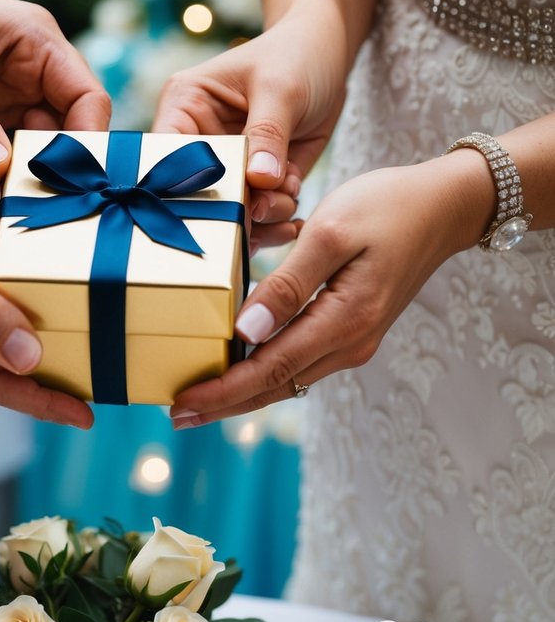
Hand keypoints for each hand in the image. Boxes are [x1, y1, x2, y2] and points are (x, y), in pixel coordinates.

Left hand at [0, 0, 110, 218]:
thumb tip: (0, 169)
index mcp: (36, 46)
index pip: (86, 99)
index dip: (86, 141)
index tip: (68, 179)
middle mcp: (28, 80)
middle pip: (61, 139)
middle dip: (45, 175)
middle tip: (24, 204)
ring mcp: (1, 109)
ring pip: (26, 163)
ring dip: (13, 190)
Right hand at [153, 12, 346, 249]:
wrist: (329, 56)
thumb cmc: (297, 55)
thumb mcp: (281, 88)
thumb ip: (267, 134)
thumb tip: (259, 180)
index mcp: (185, 107)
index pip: (167, 155)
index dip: (183, 187)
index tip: (219, 206)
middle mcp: (199, 141)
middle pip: (196, 194)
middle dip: (234, 208)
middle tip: (267, 207)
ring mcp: (228, 165)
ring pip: (231, 210)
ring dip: (263, 215)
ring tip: (289, 195)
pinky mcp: (256, 181)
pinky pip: (259, 215)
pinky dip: (278, 219)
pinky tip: (294, 207)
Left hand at [169, 153, 492, 426]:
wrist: (444, 207)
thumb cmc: (387, 207)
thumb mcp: (330, 234)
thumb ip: (287, 285)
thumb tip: (246, 334)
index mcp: (343, 322)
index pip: (269, 370)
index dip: (222, 392)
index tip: (181, 405)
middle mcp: (349, 344)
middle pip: (275, 386)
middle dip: (224, 403)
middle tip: (177, 414)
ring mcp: (353, 341)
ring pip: (287, 378)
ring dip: (243, 390)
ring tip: (198, 396)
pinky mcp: (352, 329)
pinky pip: (301, 361)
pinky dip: (266, 370)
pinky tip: (239, 364)